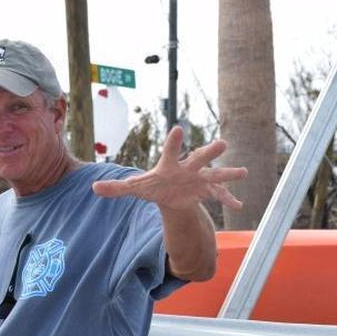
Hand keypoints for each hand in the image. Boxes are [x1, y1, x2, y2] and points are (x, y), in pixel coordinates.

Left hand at [91, 126, 247, 210]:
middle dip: (210, 152)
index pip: (171, 151)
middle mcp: (188, 168)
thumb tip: (93, 188)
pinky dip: (229, 200)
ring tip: (243, 172)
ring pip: (216, 174)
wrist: (169, 193)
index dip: (174, 142)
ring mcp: (199, 179)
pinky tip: (239, 206)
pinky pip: (219, 195)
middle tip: (222, 144)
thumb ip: (117, 188)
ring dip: (229, 174)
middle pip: (200, 158)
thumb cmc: (152, 185)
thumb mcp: (136, 188)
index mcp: (170, 165)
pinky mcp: (206, 191)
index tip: (178, 129)